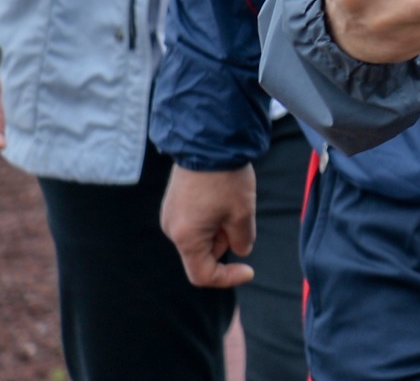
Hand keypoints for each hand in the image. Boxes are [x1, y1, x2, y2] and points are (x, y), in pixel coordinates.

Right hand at [161, 164, 256, 287]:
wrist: (208, 141)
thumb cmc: (226, 179)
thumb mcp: (242, 213)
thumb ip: (242, 239)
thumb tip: (239, 249)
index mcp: (185, 237)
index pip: (202, 274)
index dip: (226, 278)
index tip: (249, 271)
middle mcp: (171, 229)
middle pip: (203, 252)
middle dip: (226, 240)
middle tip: (240, 214)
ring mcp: (170, 214)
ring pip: (201, 235)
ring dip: (220, 226)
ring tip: (231, 198)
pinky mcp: (174, 201)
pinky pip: (195, 220)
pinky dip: (212, 215)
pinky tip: (221, 193)